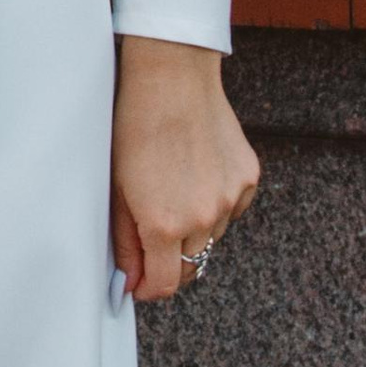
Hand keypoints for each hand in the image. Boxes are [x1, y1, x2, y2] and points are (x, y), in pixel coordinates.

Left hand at [110, 37, 260, 304]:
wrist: (171, 78)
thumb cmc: (133, 126)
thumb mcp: (117, 187)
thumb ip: (125, 240)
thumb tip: (131, 280)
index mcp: (164, 224)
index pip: (165, 285)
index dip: (149, 288)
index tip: (139, 281)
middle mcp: (203, 218)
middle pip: (191, 266)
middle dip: (170, 263)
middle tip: (151, 241)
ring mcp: (231, 199)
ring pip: (211, 238)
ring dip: (193, 230)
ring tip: (172, 191)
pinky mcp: (248, 179)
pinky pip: (232, 208)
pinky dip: (216, 203)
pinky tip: (196, 173)